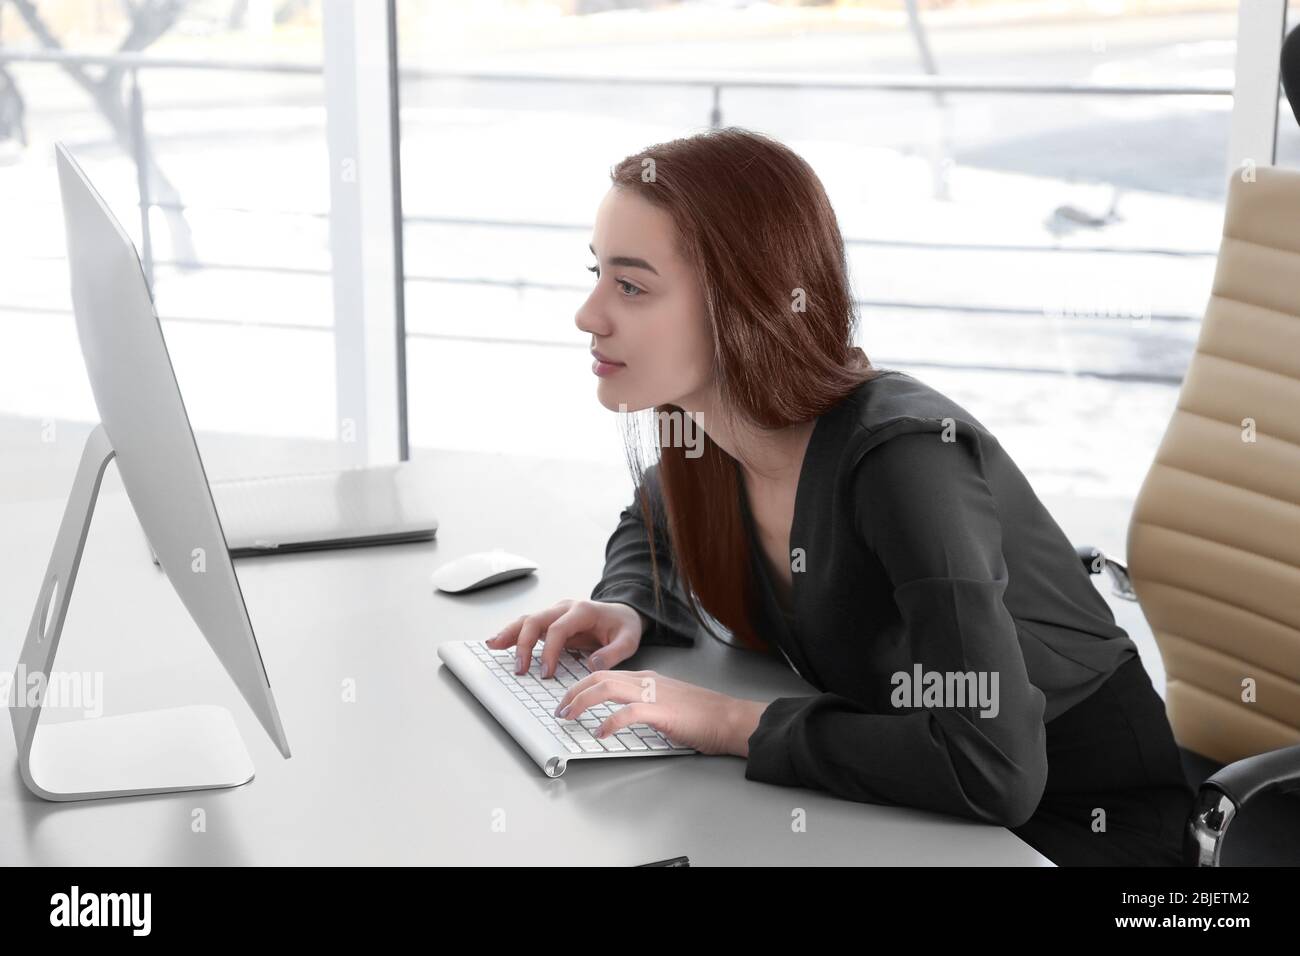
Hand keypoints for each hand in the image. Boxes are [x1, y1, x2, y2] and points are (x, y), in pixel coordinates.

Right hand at [485, 599, 643, 678]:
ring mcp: (555, 613)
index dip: (549, 651)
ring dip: (510, 634)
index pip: (558, 629)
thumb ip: (613, 653)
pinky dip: (511, 633)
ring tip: (493, 647)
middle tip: (520, 669)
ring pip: (527, 620)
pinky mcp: (550, 621)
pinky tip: (497, 643)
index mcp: (583, 611)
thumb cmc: (624, 626)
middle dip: (524, 644)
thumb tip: (592, 666)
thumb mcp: (629, 639)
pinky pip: (527, 625)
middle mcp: (565, 608)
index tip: (547, 673)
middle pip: (536, 620)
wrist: (623, 613)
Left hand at [553, 668, 768, 756]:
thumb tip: (618, 717)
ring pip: (608, 687)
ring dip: (582, 701)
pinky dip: (610, 721)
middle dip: (573, 691)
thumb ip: (643, 705)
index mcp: (646, 679)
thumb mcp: (666, 704)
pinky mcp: (662, 712)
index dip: (581, 686)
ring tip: (568, 716)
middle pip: (599, 676)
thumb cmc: (702, 716)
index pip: (605, 674)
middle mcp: (646, 681)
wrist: (729, 718)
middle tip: (559, 709)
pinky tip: (600, 733)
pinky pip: (628, 713)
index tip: (567, 700)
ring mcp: (653, 694)